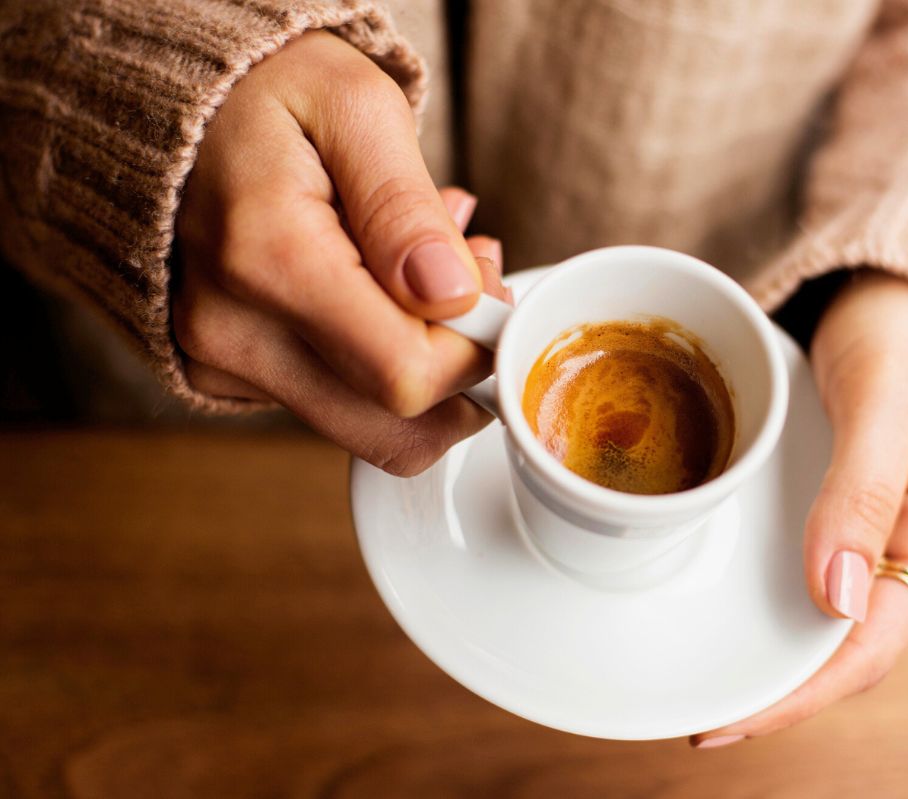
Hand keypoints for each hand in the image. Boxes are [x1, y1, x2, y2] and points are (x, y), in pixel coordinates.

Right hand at [174, 31, 508, 475]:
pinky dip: (379, 359)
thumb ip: (405, 208)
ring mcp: (222, 362)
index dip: (476, 349)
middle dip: (460, 369)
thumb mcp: (356, 107)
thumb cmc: (271, 91)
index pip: (406, 376)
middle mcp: (231, 331)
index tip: (489, 286)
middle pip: (392, 428)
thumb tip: (450, 296)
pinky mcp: (227, 375)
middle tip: (468, 281)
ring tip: (426, 269)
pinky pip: (336, 404)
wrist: (178, 102)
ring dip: (425, 363)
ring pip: (370, 426)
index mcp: (267, 258)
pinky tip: (381, 287)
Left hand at [691, 271, 907, 747]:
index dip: (802, 692)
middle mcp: (903, 548)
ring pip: (816, 617)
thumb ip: (863, 489)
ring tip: (695, 680)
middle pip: (839, 647)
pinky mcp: (834, 510)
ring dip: (763, 654)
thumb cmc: (907, 331)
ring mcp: (868, 533)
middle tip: (697, 718)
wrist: (897, 287)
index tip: (731, 719)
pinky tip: (715, 608)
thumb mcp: (886, 399)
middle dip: (774, 691)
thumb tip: (833, 596)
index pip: (870, 644)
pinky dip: (760, 600)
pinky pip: (799, 572)